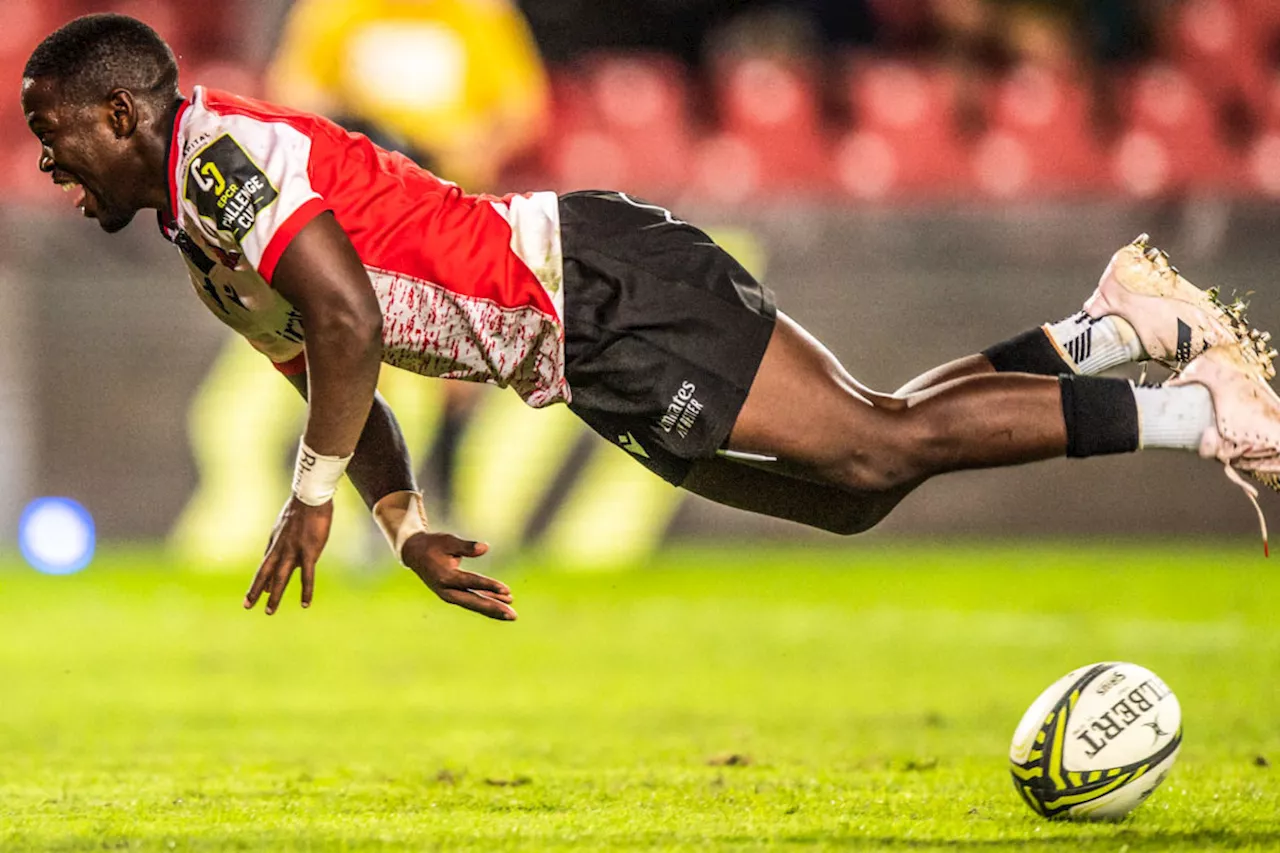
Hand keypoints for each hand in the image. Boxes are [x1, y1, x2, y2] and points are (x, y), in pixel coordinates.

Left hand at [244, 496, 332, 613]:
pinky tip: (305, 604)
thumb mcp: (288, 522)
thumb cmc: (302, 506)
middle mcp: (280, 548)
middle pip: (265, 573)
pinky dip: (305, 591)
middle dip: (256, 590)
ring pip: (280, 578)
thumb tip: (283, 544)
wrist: (310, 497)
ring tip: (269, 611)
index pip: (266, 564)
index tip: (258, 592)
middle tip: (247, 605)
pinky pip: (307, 576)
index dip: (262, 579)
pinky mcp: (308, 552)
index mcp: (276, 540)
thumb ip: (284, 536)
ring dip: (274, 595)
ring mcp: (293, 551)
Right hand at [402, 532, 516, 620]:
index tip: (507, 590)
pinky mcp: (454, 594)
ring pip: (475, 604)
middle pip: (474, 602)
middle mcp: (447, 591)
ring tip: (512, 614)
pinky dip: (488, 600)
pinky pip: (473, 599)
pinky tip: (504, 601)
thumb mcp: (448, 541)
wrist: (415, 554)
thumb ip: (466, 546)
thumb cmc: (434, 545)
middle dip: (494, 609)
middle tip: (513, 616)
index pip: (471, 583)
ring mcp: (450, 595)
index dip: (489, 586)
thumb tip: (485, 547)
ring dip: (494, 609)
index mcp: (445, 577)